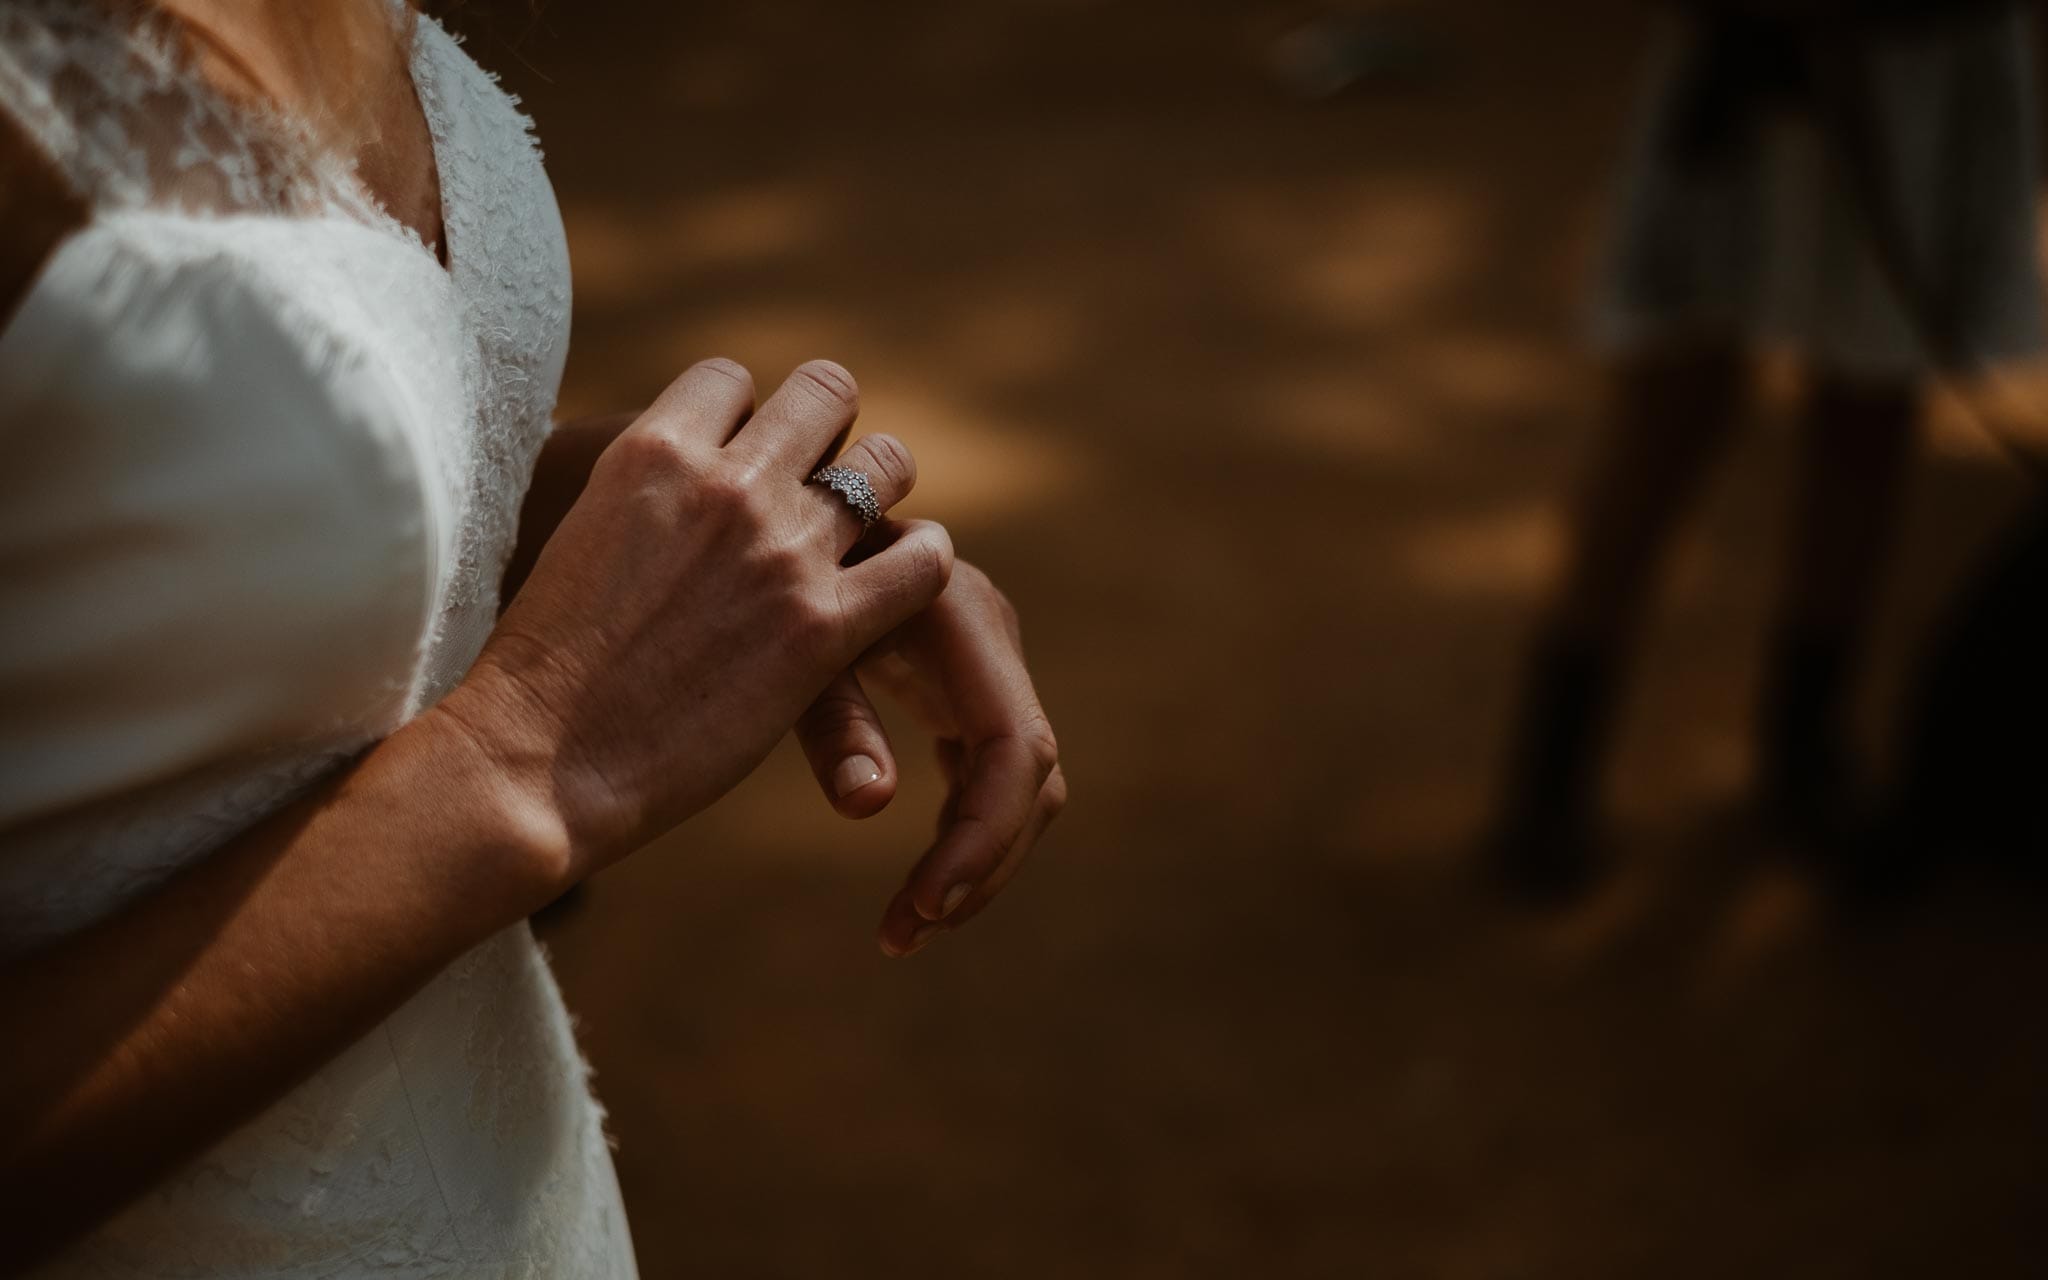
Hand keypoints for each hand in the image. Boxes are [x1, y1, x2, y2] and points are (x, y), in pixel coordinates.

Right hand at [438, 358, 950, 880]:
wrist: (539, 764)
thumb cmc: (539, 667)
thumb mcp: (572, 531)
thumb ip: (631, 488)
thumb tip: (642, 473)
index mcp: (654, 448)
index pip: (735, 380)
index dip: (746, 420)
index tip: (742, 464)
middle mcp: (727, 482)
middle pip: (825, 395)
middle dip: (827, 435)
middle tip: (816, 488)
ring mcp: (783, 550)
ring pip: (887, 465)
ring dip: (880, 492)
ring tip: (863, 533)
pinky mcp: (824, 628)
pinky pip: (922, 561)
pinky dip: (921, 562)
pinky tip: (901, 585)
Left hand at [793, 560, 1064, 956]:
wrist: (770, 520)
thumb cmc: (764, 578)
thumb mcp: (792, 651)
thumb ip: (831, 720)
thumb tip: (869, 806)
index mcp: (960, 621)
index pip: (1014, 748)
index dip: (984, 833)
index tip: (928, 904)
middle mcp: (992, 643)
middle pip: (1031, 779)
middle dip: (981, 864)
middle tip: (907, 932)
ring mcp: (988, 667)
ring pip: (1021, 786)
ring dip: (977, 862)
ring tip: (906, 927)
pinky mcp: (969, 690)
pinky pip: (991, 776)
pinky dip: (962, 837)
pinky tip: (916, 890)